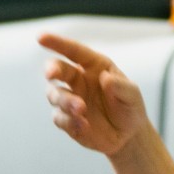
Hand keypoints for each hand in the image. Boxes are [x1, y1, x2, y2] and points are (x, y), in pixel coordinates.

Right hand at [39, 34, 148, 155]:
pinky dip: (69, 121)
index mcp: (93, 66)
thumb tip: (105, 78)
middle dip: (52, 70)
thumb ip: (120, 86)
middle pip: (57, 69)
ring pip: (55, 95)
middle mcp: (77, 80)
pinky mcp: (67, 120)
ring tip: (81, 110)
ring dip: (65, 101)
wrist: (128, 136)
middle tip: (52, 74)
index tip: (41, 37)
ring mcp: (70, 100)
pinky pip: (60, 118)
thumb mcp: (131, 95)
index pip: (73, 51)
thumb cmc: (129, 107)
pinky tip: (83, 126)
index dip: (57, 43)